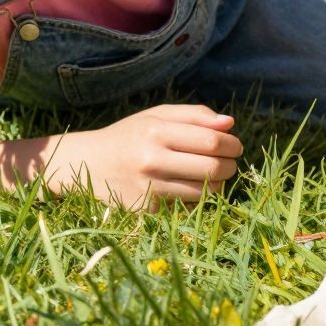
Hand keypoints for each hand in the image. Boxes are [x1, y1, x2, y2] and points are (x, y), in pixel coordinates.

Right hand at [40, 103, 243, 207]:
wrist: (89, 163)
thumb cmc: (130, 135)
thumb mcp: (156, 115)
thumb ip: (194, 115)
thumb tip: (230, 123)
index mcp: (156, 131)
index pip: (211, 141)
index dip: (232, 145)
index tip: (236, 146)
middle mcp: (151, 160)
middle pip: (212, 168)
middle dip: (230, 166)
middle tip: (230, 163)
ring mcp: (148, 188)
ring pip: (204, 193)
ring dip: (218, 184)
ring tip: (214, 175)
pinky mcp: (145, 210)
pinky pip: (185, 207)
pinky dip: (195, 199)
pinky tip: (189, 188)